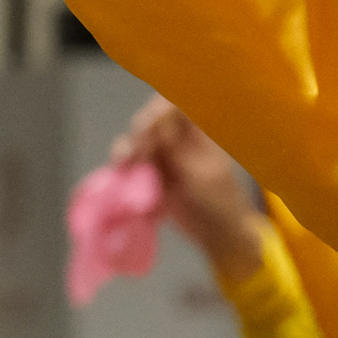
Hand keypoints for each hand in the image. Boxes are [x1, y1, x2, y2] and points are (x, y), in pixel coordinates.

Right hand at [113, 96, 264, 282]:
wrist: (217, 233)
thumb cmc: (219, 200)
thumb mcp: (201, 173)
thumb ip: (178, 147)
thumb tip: (157, 121)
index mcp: (198, 129)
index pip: (176, 104)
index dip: (159, 108)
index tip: (149, 124)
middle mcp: (177, 136)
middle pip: (152, 119)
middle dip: (140, 130)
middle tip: (134, 150)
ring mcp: (163, 154)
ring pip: (138, 141)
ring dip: (127, 148)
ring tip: (121, 162)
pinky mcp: (151, 174)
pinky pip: (133, 164)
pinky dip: (124, 167)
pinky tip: (118, 173)